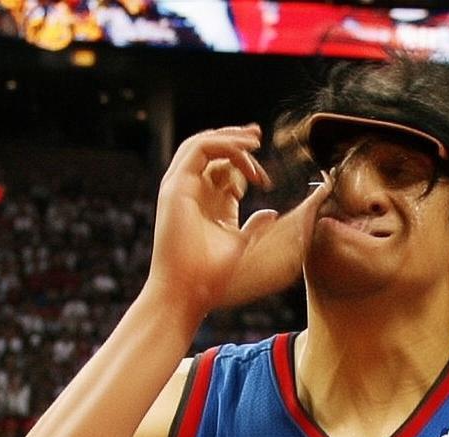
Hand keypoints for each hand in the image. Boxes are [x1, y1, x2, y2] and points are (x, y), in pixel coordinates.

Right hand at [148, 124, 329, 317]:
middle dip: (234, 139)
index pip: (220, 168)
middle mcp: (189, 190)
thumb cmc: (211, 274)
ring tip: (255, 141)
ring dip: (230, 138)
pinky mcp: (176, 187)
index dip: (243, 162)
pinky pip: (198, 150)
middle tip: (258, 135)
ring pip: (200, 144)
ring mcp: (179, 187)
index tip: (265, 174)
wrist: (187, 289)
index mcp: (205, 202)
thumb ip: (255, 226)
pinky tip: (245, 152)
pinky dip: (222, 145)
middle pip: (207, 151)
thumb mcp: (240, 243)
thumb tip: (272, 213)